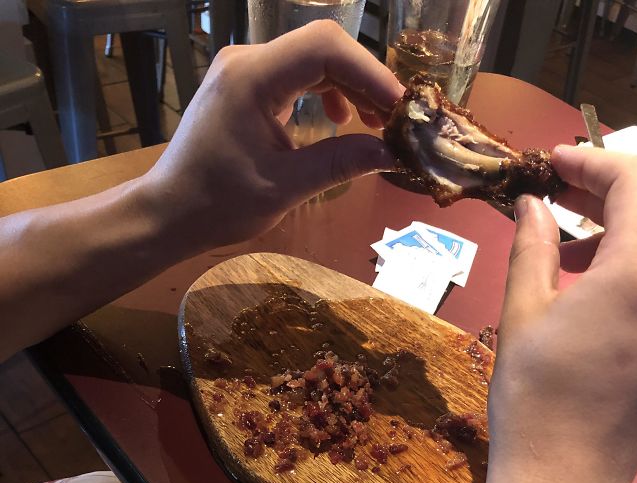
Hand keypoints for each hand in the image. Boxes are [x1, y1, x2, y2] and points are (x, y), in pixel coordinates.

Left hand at [145, 21, 402, 251]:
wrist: (169, 213)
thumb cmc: (219, 204)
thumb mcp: (285, 187)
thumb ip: (339, 163)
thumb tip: (390, 153)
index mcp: (253, 78)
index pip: (324, 49)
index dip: (370, 72)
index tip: (400, 107)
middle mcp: (247, 61)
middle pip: (321, 48)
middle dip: (365, 79)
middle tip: (396, 119)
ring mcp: (244, 71)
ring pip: (311, 61)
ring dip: (349, 86)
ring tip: (376, 122)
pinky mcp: (245, 87)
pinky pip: (295, 77)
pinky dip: (325, 93)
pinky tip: (341, 121)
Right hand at [487, 147, 636, 482]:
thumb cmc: (534, 400)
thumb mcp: (523, 315)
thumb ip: (534, 246)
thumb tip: (532, 203)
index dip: (594, 161)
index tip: (552, 166)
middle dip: (614, 191)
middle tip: (560, 198)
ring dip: (631, 230)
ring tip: (575, 249)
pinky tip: (599, 294)